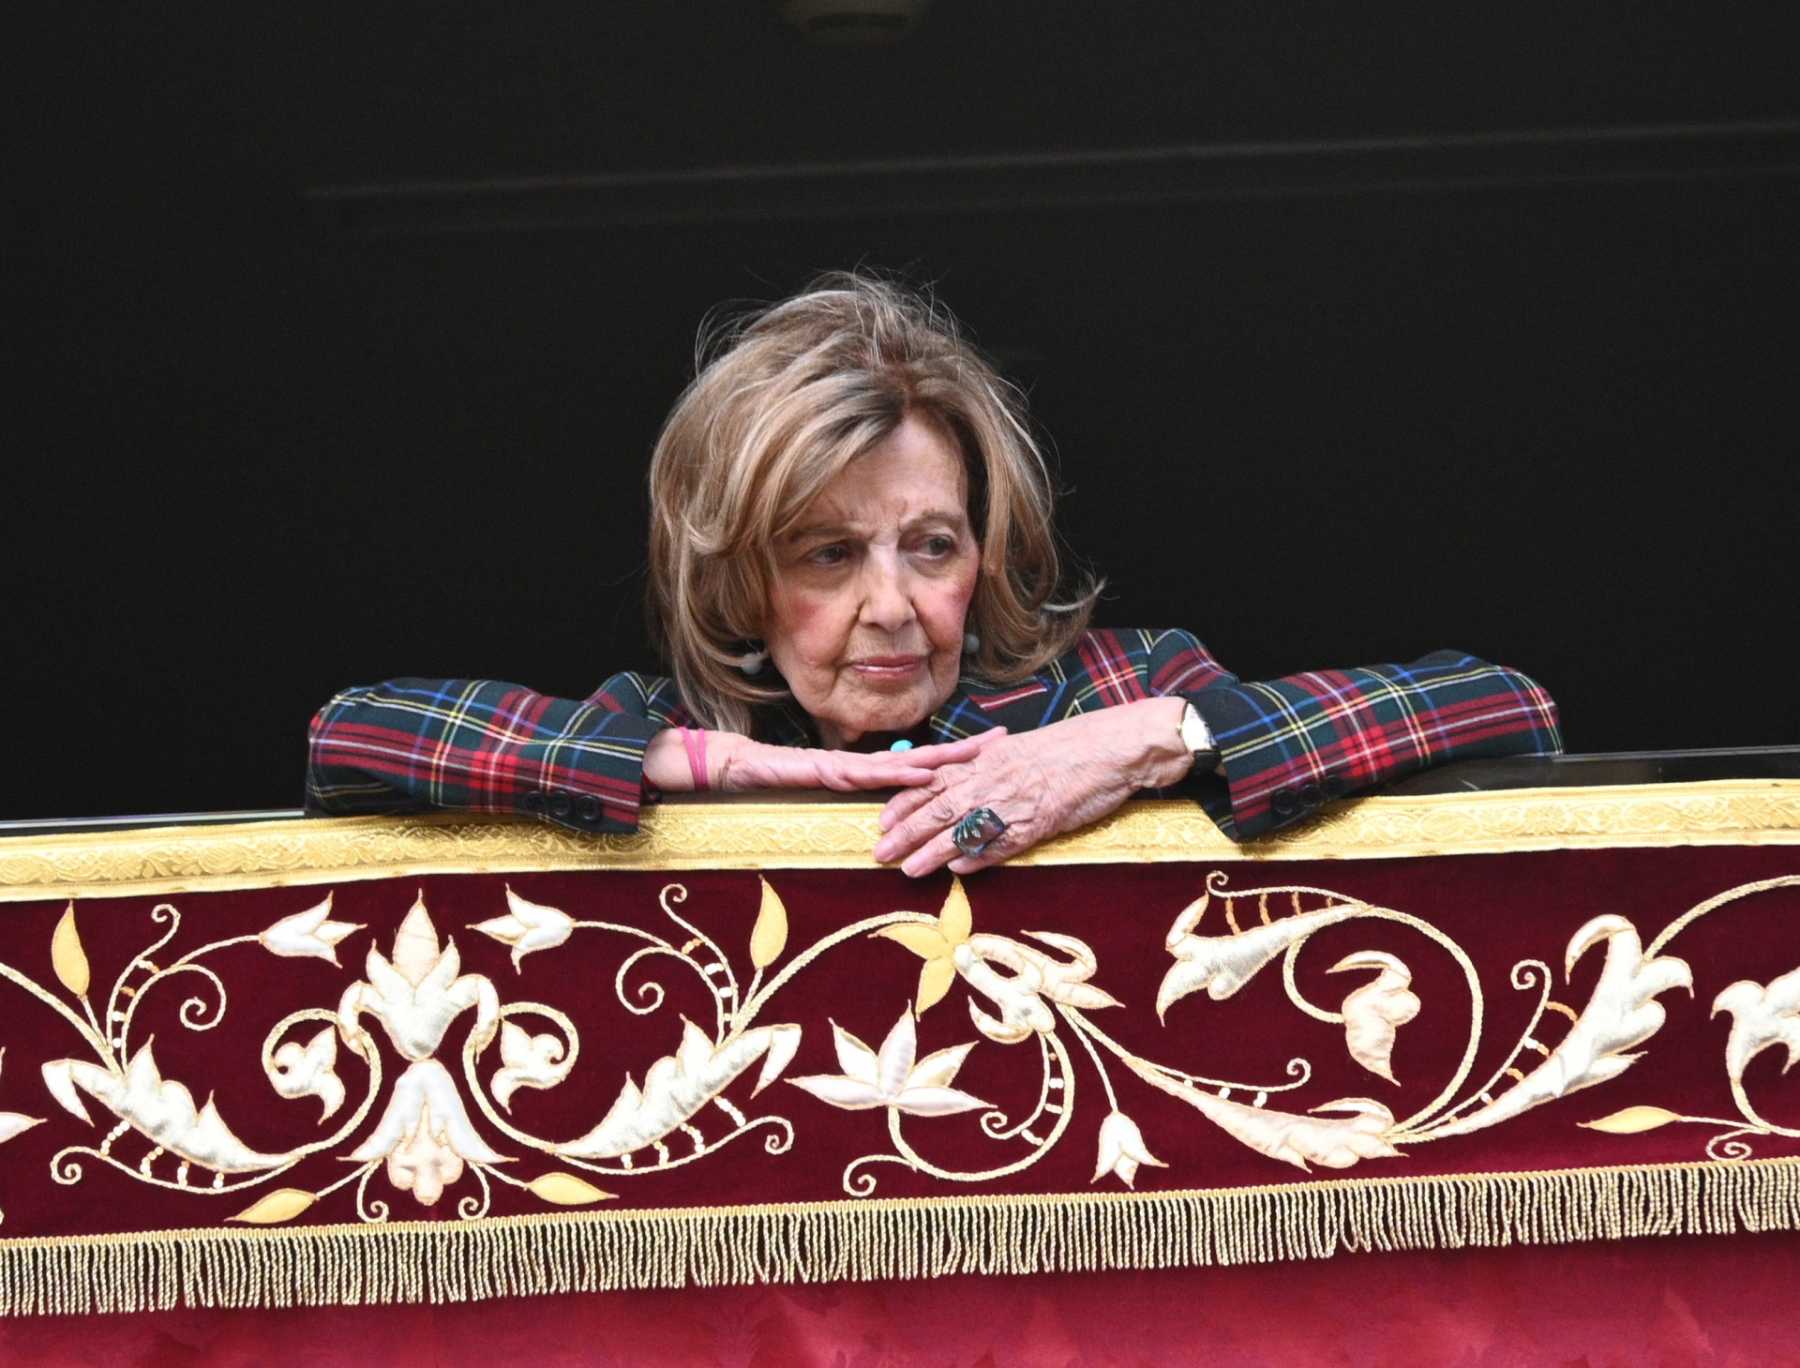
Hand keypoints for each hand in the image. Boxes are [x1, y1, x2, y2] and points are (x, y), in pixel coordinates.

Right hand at [643, 727, 1005, 793]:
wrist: (737, 765)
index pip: (922, 764)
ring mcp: (848, 766)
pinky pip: (867, 775)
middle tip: (1003, 740)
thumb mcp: (830, 793)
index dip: (957, 756)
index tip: (992, 748)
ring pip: (903, 763)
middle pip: (924, 758)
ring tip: (974, 754)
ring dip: (940, 760)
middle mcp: (865, 764)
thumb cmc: (782, 780)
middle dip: (964, 750)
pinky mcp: (828, 771)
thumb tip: (891, 809)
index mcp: (870, 770)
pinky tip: (917, 773)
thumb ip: (858, 795)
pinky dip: (894, 774)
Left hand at [873, 699, 1192, 876]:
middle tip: (879, 852)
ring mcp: (1014, 802)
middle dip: (905, 832)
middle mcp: (993, 779)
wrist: (1111, 747)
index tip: (881, 818)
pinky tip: (958, 870)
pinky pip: (1002, 842)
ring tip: (907, 870)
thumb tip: (960, 778)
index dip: (904, 801)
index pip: (933, 781)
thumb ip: (988, 763)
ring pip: (963, 828)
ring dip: (932, 852)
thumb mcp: (1018, 749)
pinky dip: (979, 857)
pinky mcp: (1038, 822)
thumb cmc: (1068, 747)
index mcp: (986, 760)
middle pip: (938, 808)